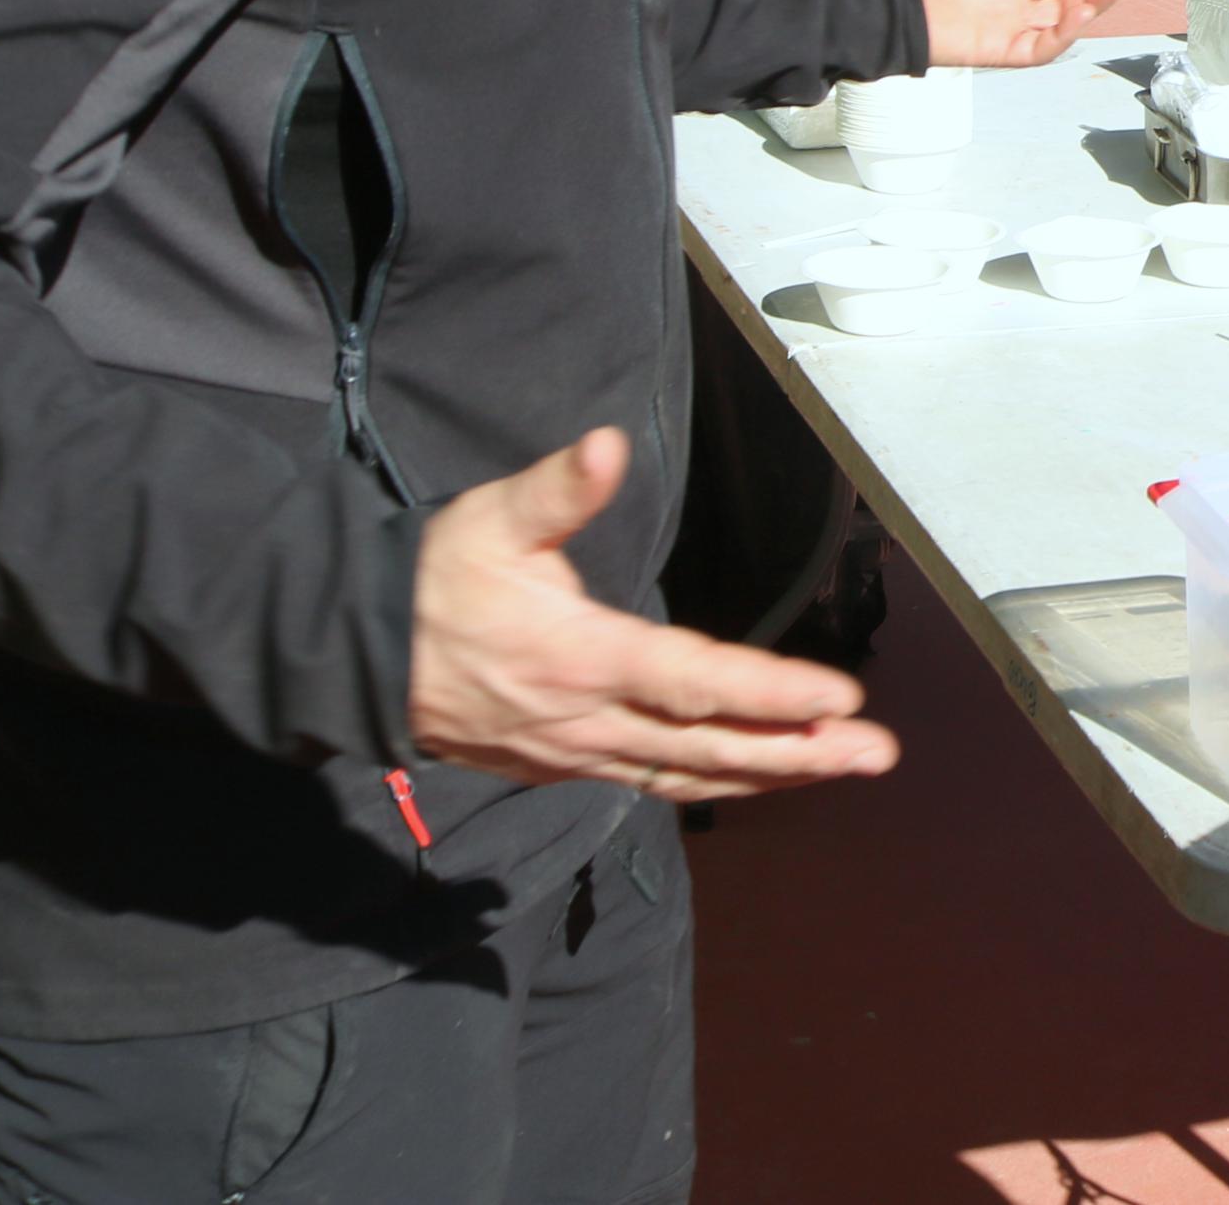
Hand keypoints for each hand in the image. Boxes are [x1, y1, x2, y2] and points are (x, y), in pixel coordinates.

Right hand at [410, 429, 899, 801]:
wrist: (352, 652)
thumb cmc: (430, 576)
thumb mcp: (490, 519)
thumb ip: (558, 489)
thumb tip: (608, 446)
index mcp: (581, 658)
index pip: (697, 683)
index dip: (771, 695)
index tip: (840, 700)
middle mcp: (586, 720)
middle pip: (709, 748)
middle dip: (800, 754)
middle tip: (877, 755)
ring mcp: (573, 752)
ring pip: (686, 776)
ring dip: (768, 776)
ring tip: (838, 770)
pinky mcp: (559, 765)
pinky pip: (652, 783)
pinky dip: (711, 782)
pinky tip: (753, 777)